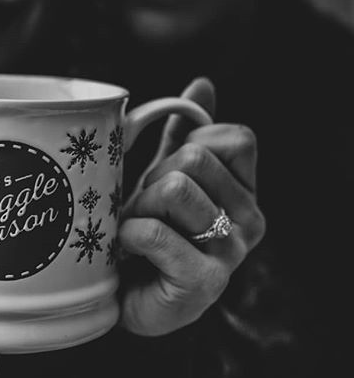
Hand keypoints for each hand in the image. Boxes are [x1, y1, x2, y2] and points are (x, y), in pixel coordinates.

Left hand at [117, 78, 265, 335]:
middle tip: (144, 207)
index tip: (170, 170)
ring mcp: (230, 253)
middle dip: (154, 177)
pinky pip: (154, 233)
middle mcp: (250, 221)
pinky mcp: (204, 283)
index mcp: (245, 191)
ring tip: (135, 228)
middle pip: (196, 159)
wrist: (129, 293)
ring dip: (138, 206)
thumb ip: (188, 134)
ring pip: (174, 189)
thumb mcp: (168, 174)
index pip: (236, 138)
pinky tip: (128, 247)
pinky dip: (128, 234)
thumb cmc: (150, 228)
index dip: (192, 143)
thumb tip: (202, 83)